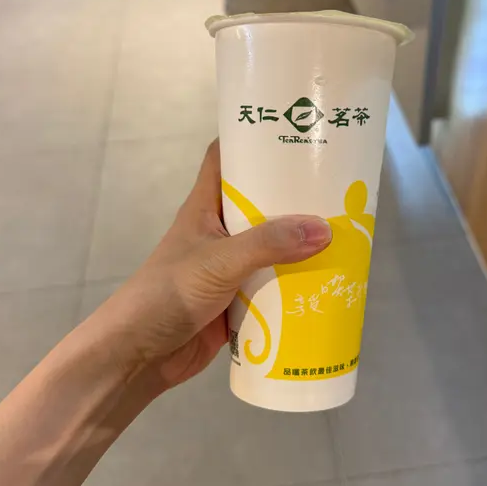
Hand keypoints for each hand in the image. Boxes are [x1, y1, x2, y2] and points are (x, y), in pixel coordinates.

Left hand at [86, 141, 331, 398]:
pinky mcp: (238, 301)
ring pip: (272, 247)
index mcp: (205, 208)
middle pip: (260, 203)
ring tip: (348, 231)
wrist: (139, 356)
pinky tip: (329, 281)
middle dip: (295, 196)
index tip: (292, 129)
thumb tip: (325, 228)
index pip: (225, 158)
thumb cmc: (168, 295)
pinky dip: (297, 283)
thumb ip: (269, 244)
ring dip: (301, 244)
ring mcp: (229, 268)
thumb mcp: (219, 261)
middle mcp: (219, 232)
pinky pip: (274, 285)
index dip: (253, 139)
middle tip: (339, 186)